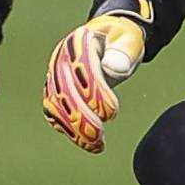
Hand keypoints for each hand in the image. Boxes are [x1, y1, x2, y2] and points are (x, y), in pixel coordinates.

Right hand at [42, 7, 148, 153]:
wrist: (106, 40)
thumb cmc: (121, 39)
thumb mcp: (129, 39)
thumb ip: (124, 51)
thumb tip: (114, 68)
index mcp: (78, 42)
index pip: (82, 71)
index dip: (96, 94)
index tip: (112, 112)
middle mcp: (61, 59)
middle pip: (65, 91)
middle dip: (81, 117)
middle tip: (99, 138)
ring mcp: (54, 75)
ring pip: (57, 105)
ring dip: (73, 128)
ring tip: (95, 145)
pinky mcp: (54, 90)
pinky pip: (54, 111)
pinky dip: (67, 128)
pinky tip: (86, 142)